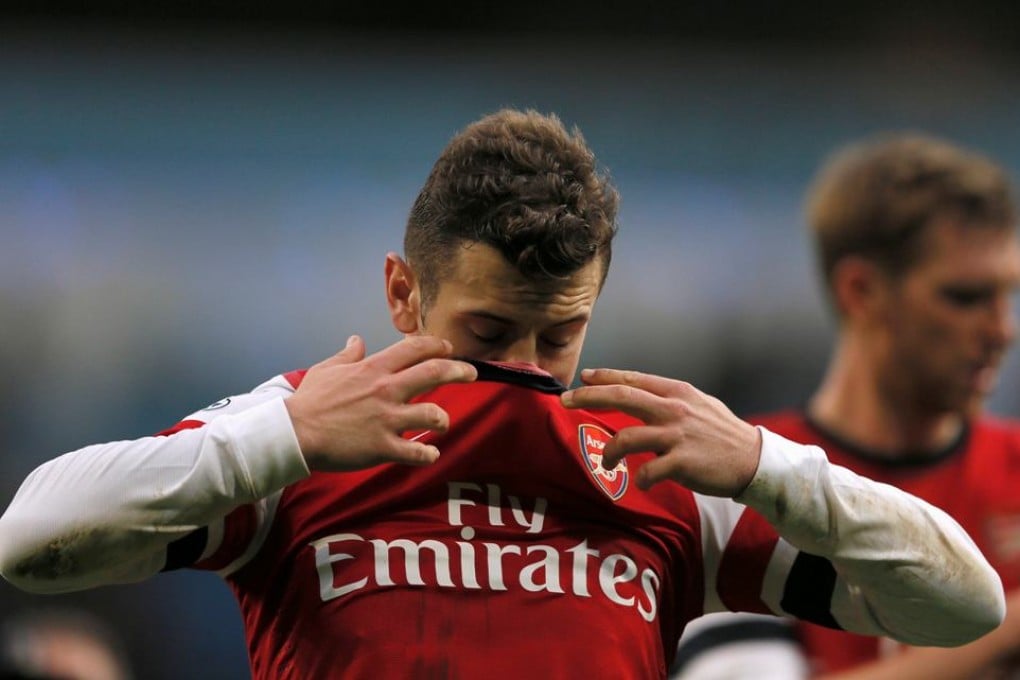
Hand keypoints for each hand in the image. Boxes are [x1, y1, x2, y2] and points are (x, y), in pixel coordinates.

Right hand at [285, 334, 476, 471]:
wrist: (294, 433)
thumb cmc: (308, 401)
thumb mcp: (326, 370)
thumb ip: (346, 355)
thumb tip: (356, 340)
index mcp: (373, 369)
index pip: (414, 348)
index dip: (437, 345)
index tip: (448, 348)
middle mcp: (386, 390)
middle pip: (434, 373)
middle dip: (460, 371)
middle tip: (472, 374)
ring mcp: (386, 419)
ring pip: (432, 414)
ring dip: (443, 418)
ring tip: (442, 423)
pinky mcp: (382, 447)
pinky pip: (416, 452)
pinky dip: (428, 454)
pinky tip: (430, 454)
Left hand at [560, 368, 760, 495]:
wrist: (754, 460)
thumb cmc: (723, 433)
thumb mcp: (698, 404)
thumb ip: (669, 400)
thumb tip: (640, 396)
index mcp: (677, 392)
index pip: (633, 379)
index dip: (605, 376)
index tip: (584, 377)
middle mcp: (674, 409)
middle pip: (622, 397)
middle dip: (588, 397)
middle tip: (565, 400)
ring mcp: (677, 435)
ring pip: (627, 438)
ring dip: (609, 451)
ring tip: (606, 461)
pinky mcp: (682, 462)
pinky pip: (649, 471)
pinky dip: (641, 479)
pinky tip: (643, 483)